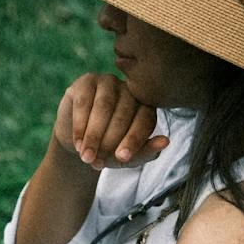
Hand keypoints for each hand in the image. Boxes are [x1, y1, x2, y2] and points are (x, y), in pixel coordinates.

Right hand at [53, 73, 168, 170]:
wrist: (78, 142)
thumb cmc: (107, 148)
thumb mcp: (126, 157)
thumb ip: (145, 151)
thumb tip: (165, 142)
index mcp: (145, 107)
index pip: (145, 120)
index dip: (134, 140)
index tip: (122, 158)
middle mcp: (129, 91)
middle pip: (123, 114)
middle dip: (109, 141)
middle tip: (97, 161)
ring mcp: (108, 82)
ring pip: (104, 107)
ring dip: (93, 135)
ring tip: (86, 156)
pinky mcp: (86, 82)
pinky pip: (84, 102)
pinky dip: (80, 125)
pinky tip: (78, 143)